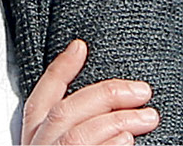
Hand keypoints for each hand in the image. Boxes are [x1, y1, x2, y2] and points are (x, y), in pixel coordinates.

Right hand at [21, 39, 159, 143]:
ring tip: (148, 117)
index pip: (42, 96)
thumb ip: (80, 123)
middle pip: (66, 111)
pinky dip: (110, 145)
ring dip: (118, 121)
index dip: (61, 69)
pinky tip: (129, 141)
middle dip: (107, 95)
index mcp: (34, 137)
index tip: (80, 46)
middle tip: (142, 91)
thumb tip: (114, 99)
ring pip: (78, 134)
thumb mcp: (65, 143)